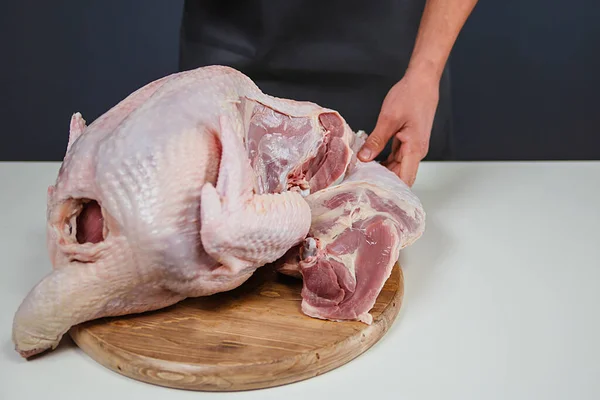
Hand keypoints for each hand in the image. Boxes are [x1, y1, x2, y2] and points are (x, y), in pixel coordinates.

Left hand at [357, 69, 439, 186]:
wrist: (423, 81)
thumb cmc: (411, 96)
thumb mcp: (389, 119)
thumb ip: (376, 141)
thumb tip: (364, 158)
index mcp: (415, 149)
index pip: (405, 180)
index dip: (391, 189)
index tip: (373, 191)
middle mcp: (416, 151)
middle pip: (401, 175)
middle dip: (383, 181)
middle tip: (362, 182)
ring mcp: (413, 146)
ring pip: (397, 166)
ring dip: (383, 170)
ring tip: (363, 172)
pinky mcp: (409, 140)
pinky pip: (396, 156)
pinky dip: (385, 159)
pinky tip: (371, 159)